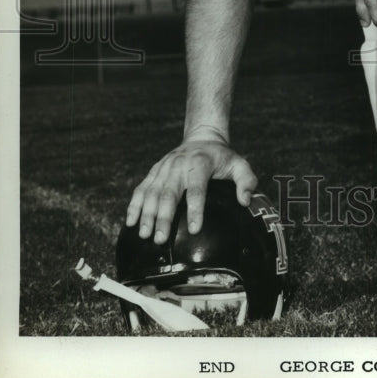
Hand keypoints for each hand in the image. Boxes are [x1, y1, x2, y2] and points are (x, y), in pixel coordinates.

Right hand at [125, 128, 257, 244]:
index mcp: (201, 163)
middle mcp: (179, 165)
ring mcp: (164, 168)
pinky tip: (130, 222)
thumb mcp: (239, 164)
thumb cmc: (222, 158)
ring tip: (144, 235)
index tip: (195, 229)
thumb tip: (245, 201)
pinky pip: (141, 189)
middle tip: (159, 239)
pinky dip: (134, 205)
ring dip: (146, 214)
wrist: (202, 138)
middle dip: (163, 217)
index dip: (196, 208)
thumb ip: (247, 181)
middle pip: (169, 193)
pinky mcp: (154, 171)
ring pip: (152, 192)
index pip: (197, 188)